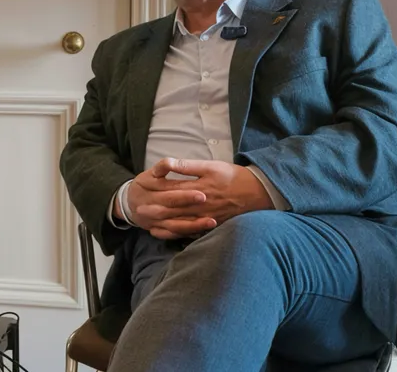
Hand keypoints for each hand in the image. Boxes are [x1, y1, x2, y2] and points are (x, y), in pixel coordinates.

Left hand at [133, 158, 273, 237]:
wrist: (258, 192)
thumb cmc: (234, 176)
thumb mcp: (211, 166)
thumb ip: (188, 166)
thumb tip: (168, 164)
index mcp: (197, 188)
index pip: (172, 190)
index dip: (156, 191)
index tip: (142, 191)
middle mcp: (199, 205)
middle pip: (173, 209)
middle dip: (155, 210)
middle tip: (138, 211)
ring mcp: (205, 217)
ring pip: (180, 223)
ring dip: (163, 224)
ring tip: (147, 224)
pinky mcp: (211, 225)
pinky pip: (191, 232)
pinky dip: (177, 233)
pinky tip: (167, 233)